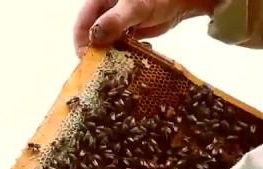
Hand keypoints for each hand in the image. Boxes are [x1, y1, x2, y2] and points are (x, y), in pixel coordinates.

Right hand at [74, 0, 217, 55]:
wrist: (181, 1)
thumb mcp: (135, 7)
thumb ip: (114, 21)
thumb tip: (94, 37)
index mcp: (99, 1)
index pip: (82, 23)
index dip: (81, 42)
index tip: (87, 59)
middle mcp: (104, 12)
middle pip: (91, 36)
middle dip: (96, 52)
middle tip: (103, 68)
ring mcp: (115, 23)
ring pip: (105, 43)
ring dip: (111, 55)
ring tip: (119, 64)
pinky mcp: (127, 32)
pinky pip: (119, 46)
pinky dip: (123, 54)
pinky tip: (133, 57)